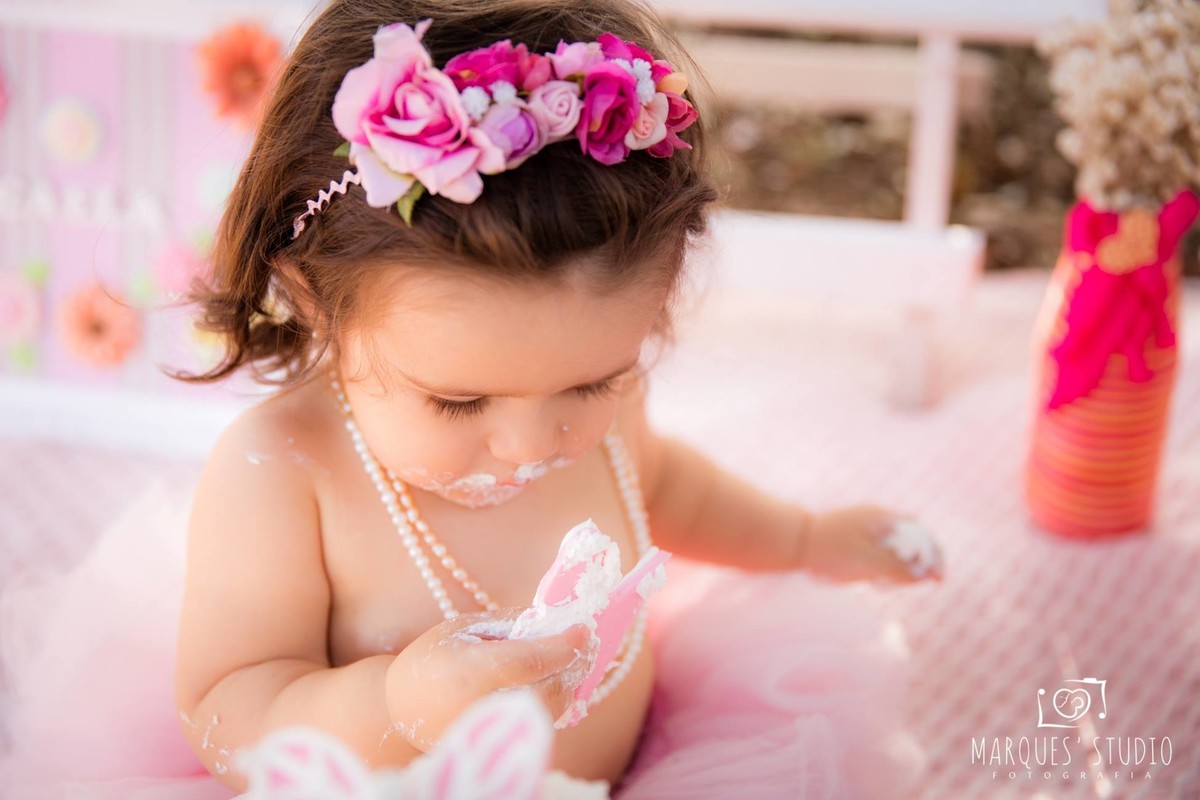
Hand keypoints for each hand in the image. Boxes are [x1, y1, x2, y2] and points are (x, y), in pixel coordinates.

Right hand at [385, 608, 593, 749]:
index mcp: (471, 670)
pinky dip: (555, 701)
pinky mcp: (499, 744)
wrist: (403, 709)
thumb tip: (553, 618)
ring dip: (568, 682)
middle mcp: (484, 705)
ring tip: (571, 659)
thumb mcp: (462, 628)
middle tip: (585, 642)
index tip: (584, 629)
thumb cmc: (433, 659)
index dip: (564, 645)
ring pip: (551, 710)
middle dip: (573, 663)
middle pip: (549, 688)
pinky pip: (541, 723)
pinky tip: (554, 681)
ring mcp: (492, 730)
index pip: (532, 661)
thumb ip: (508, 623)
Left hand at [801, 505, 943, 583]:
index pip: (921, 533)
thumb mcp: (866, 561)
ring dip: (899, 570)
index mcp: (882, 517)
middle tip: (907, 583)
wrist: (791, 544)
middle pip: (912, 544)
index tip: (938, 578)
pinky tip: (872, 581)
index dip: (934, 555)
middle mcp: (878, 521)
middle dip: (916, 565)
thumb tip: (925, 575)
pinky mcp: (858, 545)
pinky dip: (883, 571)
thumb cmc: (829, 550)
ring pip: (897, 553)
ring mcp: (867, 532)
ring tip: (883, 583)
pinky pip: (881, 559)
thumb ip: (897, 568)